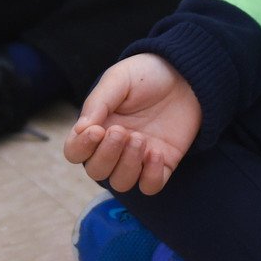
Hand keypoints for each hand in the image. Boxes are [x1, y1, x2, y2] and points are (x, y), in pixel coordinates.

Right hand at [64, 53, 201, 194]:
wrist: (185, 74)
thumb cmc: (147, 74)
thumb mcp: (118, 79)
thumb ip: (97, 103)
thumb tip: (81, 130)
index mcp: (98, 125)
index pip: (75, 151)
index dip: (81, 147)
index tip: (96, 131)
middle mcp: (115, 146)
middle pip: (96, 171)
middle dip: (107, 156)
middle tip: (122, 131)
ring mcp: (138, 157)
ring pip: (121, 183)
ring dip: (127, 165)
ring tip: (141, 139)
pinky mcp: (163, 163)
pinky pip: (150, 186)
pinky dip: (151, 176)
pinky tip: (156, 152)